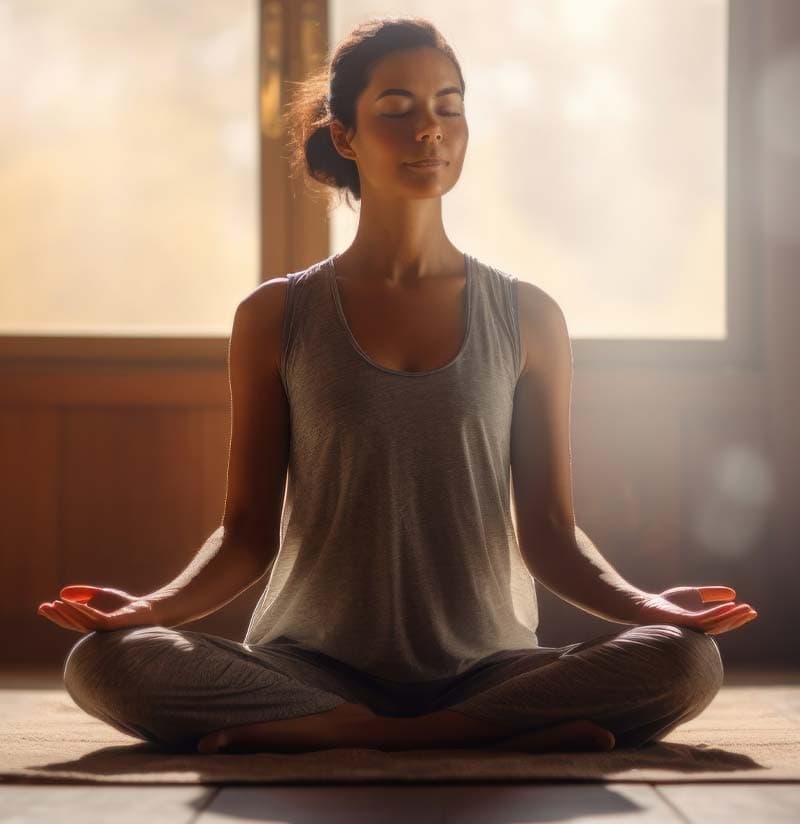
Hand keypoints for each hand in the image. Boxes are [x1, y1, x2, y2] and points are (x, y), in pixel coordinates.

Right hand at [37, 585, 160, 633]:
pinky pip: (94, 618)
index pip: (70, 621)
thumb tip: (62, 593)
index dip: (57, 615)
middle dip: (57, 616)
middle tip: (43, 608)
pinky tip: (72, 604)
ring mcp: (104, 629)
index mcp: (91, 624)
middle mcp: (95, 629)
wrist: (149, 609)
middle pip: (72, 624)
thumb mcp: (101, 595)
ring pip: (81, 622)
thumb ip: (84, 594)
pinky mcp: (113, 624)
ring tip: (55, 604)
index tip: (42, 607)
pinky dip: (82, 611)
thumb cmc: (126, 605)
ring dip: (66, 613)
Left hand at [634, 585, 757, 635]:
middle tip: (753, 612)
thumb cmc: (667, 603)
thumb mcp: (693, 594)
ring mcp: (692, 628)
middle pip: (723, 625)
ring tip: (746, 609)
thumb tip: (733, 593)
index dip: (737, 617)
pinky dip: (719, 613)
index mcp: (702, 624)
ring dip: (733, 617)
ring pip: (717, 623)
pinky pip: (705, 619)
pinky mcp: (685, 622)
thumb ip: (711, 594)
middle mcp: (699, 629)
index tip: (751, 610)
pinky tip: (730, 606)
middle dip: (739, 619)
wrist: (646, 605)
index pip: (723, 622)